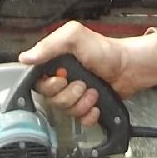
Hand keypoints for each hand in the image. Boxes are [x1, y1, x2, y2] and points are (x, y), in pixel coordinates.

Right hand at [18, 20, 156, 126]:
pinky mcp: (87, 106)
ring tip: (93, 90)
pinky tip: (96, 104)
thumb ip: (50, 45)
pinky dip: (89, 115)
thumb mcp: (75, 38)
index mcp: (55, 62)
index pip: (37, 82)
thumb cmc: (106, 50)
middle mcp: (63, 79)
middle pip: (51, 99)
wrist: (130, 67)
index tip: (61, 80)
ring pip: (66, 110)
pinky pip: (79, 119)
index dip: (48, 86)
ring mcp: (75, 93)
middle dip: (68, 94)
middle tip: (82, 83)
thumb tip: (25, 57)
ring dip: (81, 103)